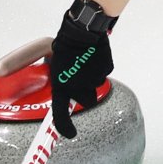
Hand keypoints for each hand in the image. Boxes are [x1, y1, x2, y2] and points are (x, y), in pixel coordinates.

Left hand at [49, 12, 113, 138]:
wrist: (81, 28)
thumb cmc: (65, 44)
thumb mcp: (57, 65)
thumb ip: (62, 80)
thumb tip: (65, 86)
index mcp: (62, 86)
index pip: (60, 114)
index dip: (65, 127)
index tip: (70, 134)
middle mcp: (78, 86)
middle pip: (86, 99)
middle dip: (85, 91)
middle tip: (80, 76)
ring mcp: (93, 78)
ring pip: (95, 84)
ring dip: (92, 77)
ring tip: (86, 61)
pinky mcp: (105, 69)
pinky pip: (104, 72)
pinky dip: (100, 67)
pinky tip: (94, 55)